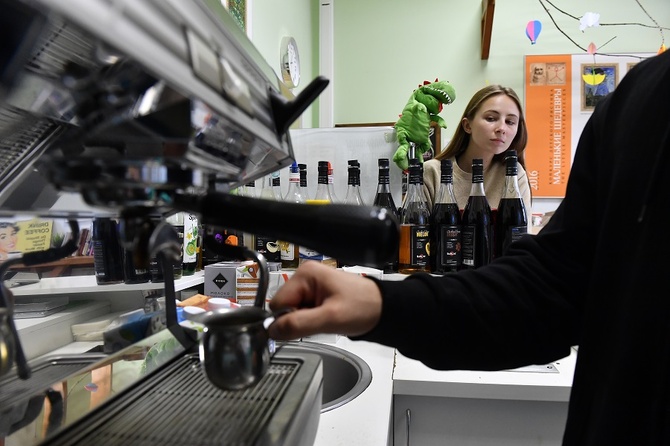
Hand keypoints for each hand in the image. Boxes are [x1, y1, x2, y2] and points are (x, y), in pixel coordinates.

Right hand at [267, 261, 382, 339]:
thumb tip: (271, 331)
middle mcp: (304, 276)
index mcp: (305, 274)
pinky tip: (325, 318)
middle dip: (298, 319)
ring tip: (325, 319)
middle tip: (320, 322)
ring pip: (292, 311)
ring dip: (305, 321)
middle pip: (284, 306)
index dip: (287, 319)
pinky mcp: (316, 294)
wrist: (384, 309)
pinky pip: (302, 311)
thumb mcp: (329, 318)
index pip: (277, 303)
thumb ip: (298, 324)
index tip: (307, 325)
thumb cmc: (361, 308)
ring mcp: (310, 285)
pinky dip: (311, 319)